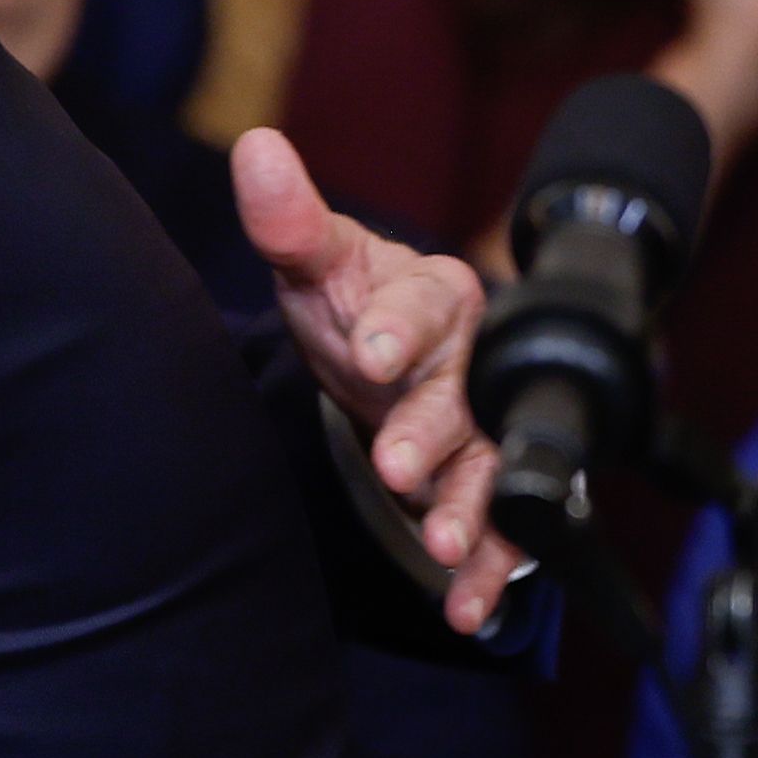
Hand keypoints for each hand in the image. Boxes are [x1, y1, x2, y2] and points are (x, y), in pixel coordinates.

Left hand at [232, 126, 517, 630]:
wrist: (393, 365)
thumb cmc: (360, 308)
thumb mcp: (323, 267)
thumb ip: (292, 221)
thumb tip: (257, 149)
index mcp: (438, 296)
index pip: (425, 303)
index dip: (400, 327)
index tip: (372, 349)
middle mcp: (476, 364)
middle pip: (463, 394)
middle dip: (433, 431)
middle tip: (400, 463)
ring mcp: (489, 432)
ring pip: (490, 467)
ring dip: (472, 508)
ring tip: (444, 543)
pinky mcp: (491, 492)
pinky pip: (501, 532)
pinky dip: (489, 572)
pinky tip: (468, 608)